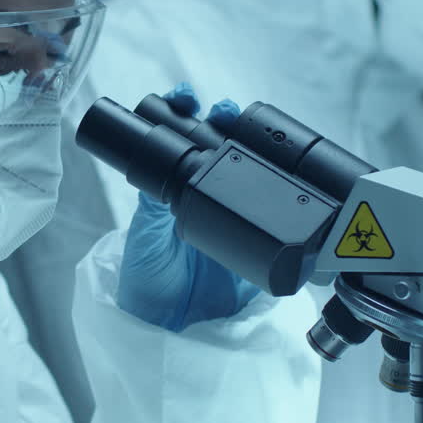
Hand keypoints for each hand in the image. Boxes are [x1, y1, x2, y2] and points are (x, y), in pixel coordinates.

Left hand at [116, 83, 260, 331]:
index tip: (185, 98)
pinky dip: (276, 187)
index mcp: (172, 190)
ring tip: (242, 122)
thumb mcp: (145, 238)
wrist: (173, 324)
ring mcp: (231, 214)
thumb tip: (163, 169)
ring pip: (245, 168)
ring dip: (248, 143)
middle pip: (217, 147)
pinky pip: (270, 208)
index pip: (177, 144)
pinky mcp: (255, 237)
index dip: (181, 115)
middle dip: (222, 120)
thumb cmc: (147, 280)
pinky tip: (277, 168)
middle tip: (224, 108)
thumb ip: (154, 206)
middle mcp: (202, 195)